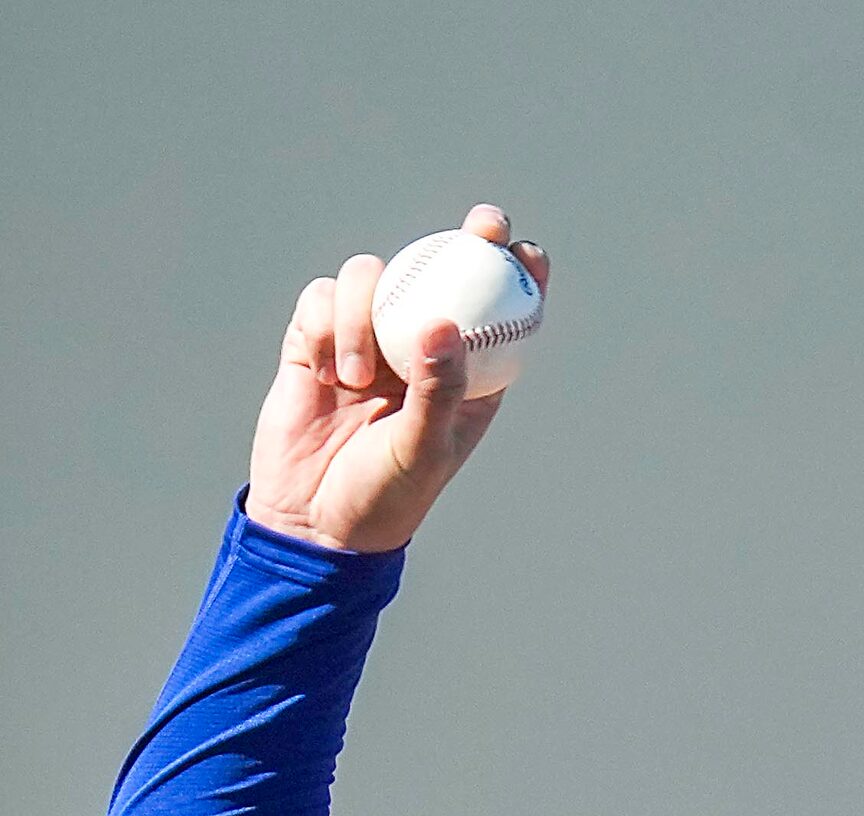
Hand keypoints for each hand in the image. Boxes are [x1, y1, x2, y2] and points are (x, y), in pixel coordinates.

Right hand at [243, 204, 549, 553]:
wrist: (314, 520)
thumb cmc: (389, 495)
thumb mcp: (424, 448)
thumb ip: (437, 388)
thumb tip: (444, 323)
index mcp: (467, 376)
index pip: (501, 313)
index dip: (519, 274)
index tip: (527, 252)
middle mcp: (420, 347)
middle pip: (446, 271)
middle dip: (469, 239)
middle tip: (484, 226)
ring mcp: (367, 339)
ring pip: (372, 278)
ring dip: (363, 313)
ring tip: (356, 378)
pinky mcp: (315, 341)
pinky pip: (320, 302)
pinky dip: (324, 327)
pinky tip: (324, 376)